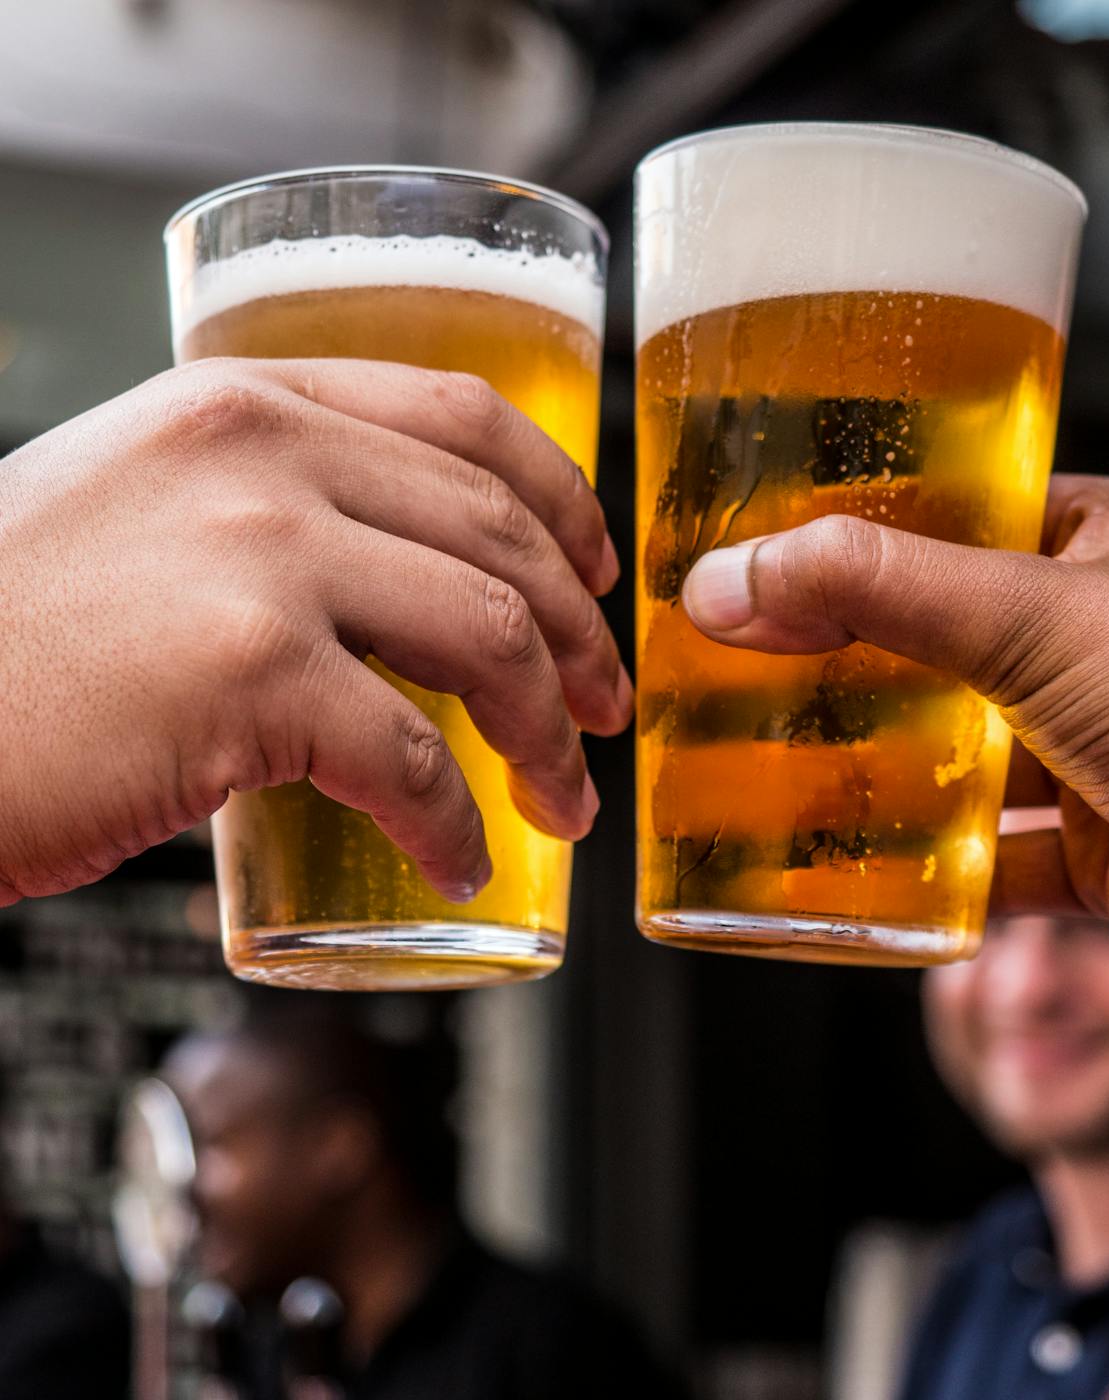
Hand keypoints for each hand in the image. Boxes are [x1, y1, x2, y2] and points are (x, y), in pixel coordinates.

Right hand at [0, 359, 630, 905]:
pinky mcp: (246, 675)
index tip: (597, 573)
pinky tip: (460, 863)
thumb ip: (263, 514)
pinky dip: (454, 825)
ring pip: (485, 639)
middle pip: (499, 534)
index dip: (563, 499)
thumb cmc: (7, 629)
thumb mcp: (142, 506)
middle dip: (581, 636)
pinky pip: (407, 760)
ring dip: (549, 733)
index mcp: (246, 402)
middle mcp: (263, 454)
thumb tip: (388, 595)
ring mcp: (258, 557)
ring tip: (564, 799)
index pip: (464, 417)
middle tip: (604, 709)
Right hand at [682, 475, 1108, 978]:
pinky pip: (986, 862)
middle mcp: (1091, 646)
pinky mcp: (1097, 853)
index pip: (947, 526)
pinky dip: (923, 873)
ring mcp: (1093, 751)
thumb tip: (731, 583)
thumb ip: (877, 590)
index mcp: (1094, 548)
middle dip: (846, 669)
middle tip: (742, 672)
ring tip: (766, 771)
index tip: (760, 561)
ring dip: (874, 774)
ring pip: (955, 760)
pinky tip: (852, 873)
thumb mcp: (1033, 613)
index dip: (853, 543)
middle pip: (935, 650)